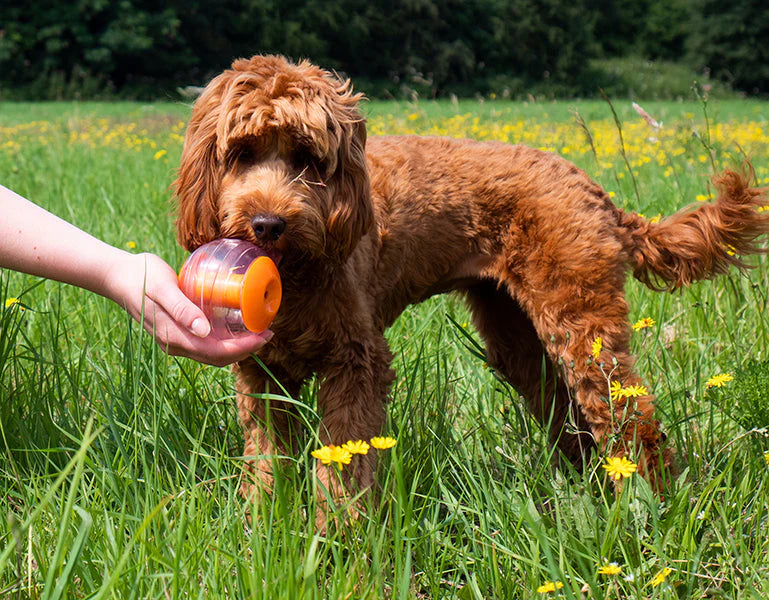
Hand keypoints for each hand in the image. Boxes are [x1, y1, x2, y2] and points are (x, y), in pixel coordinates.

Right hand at [104, 252, 271, 365]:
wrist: (117, 276)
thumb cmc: (141, 276)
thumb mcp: (162, 287)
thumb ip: (182, 309)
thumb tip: (203, 331)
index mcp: (173, 336)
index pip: (216, 352)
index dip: (243, 348)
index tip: (264, 336)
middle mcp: (174, 344)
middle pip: (217, 357)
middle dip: (245, 349)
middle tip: (267, 334)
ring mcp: (174, 340)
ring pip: (211, 353)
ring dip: (236, 347)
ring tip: (257, 332)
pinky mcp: (175, 332)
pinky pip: (204, 344)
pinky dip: (224, 341)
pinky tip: (235, 327)